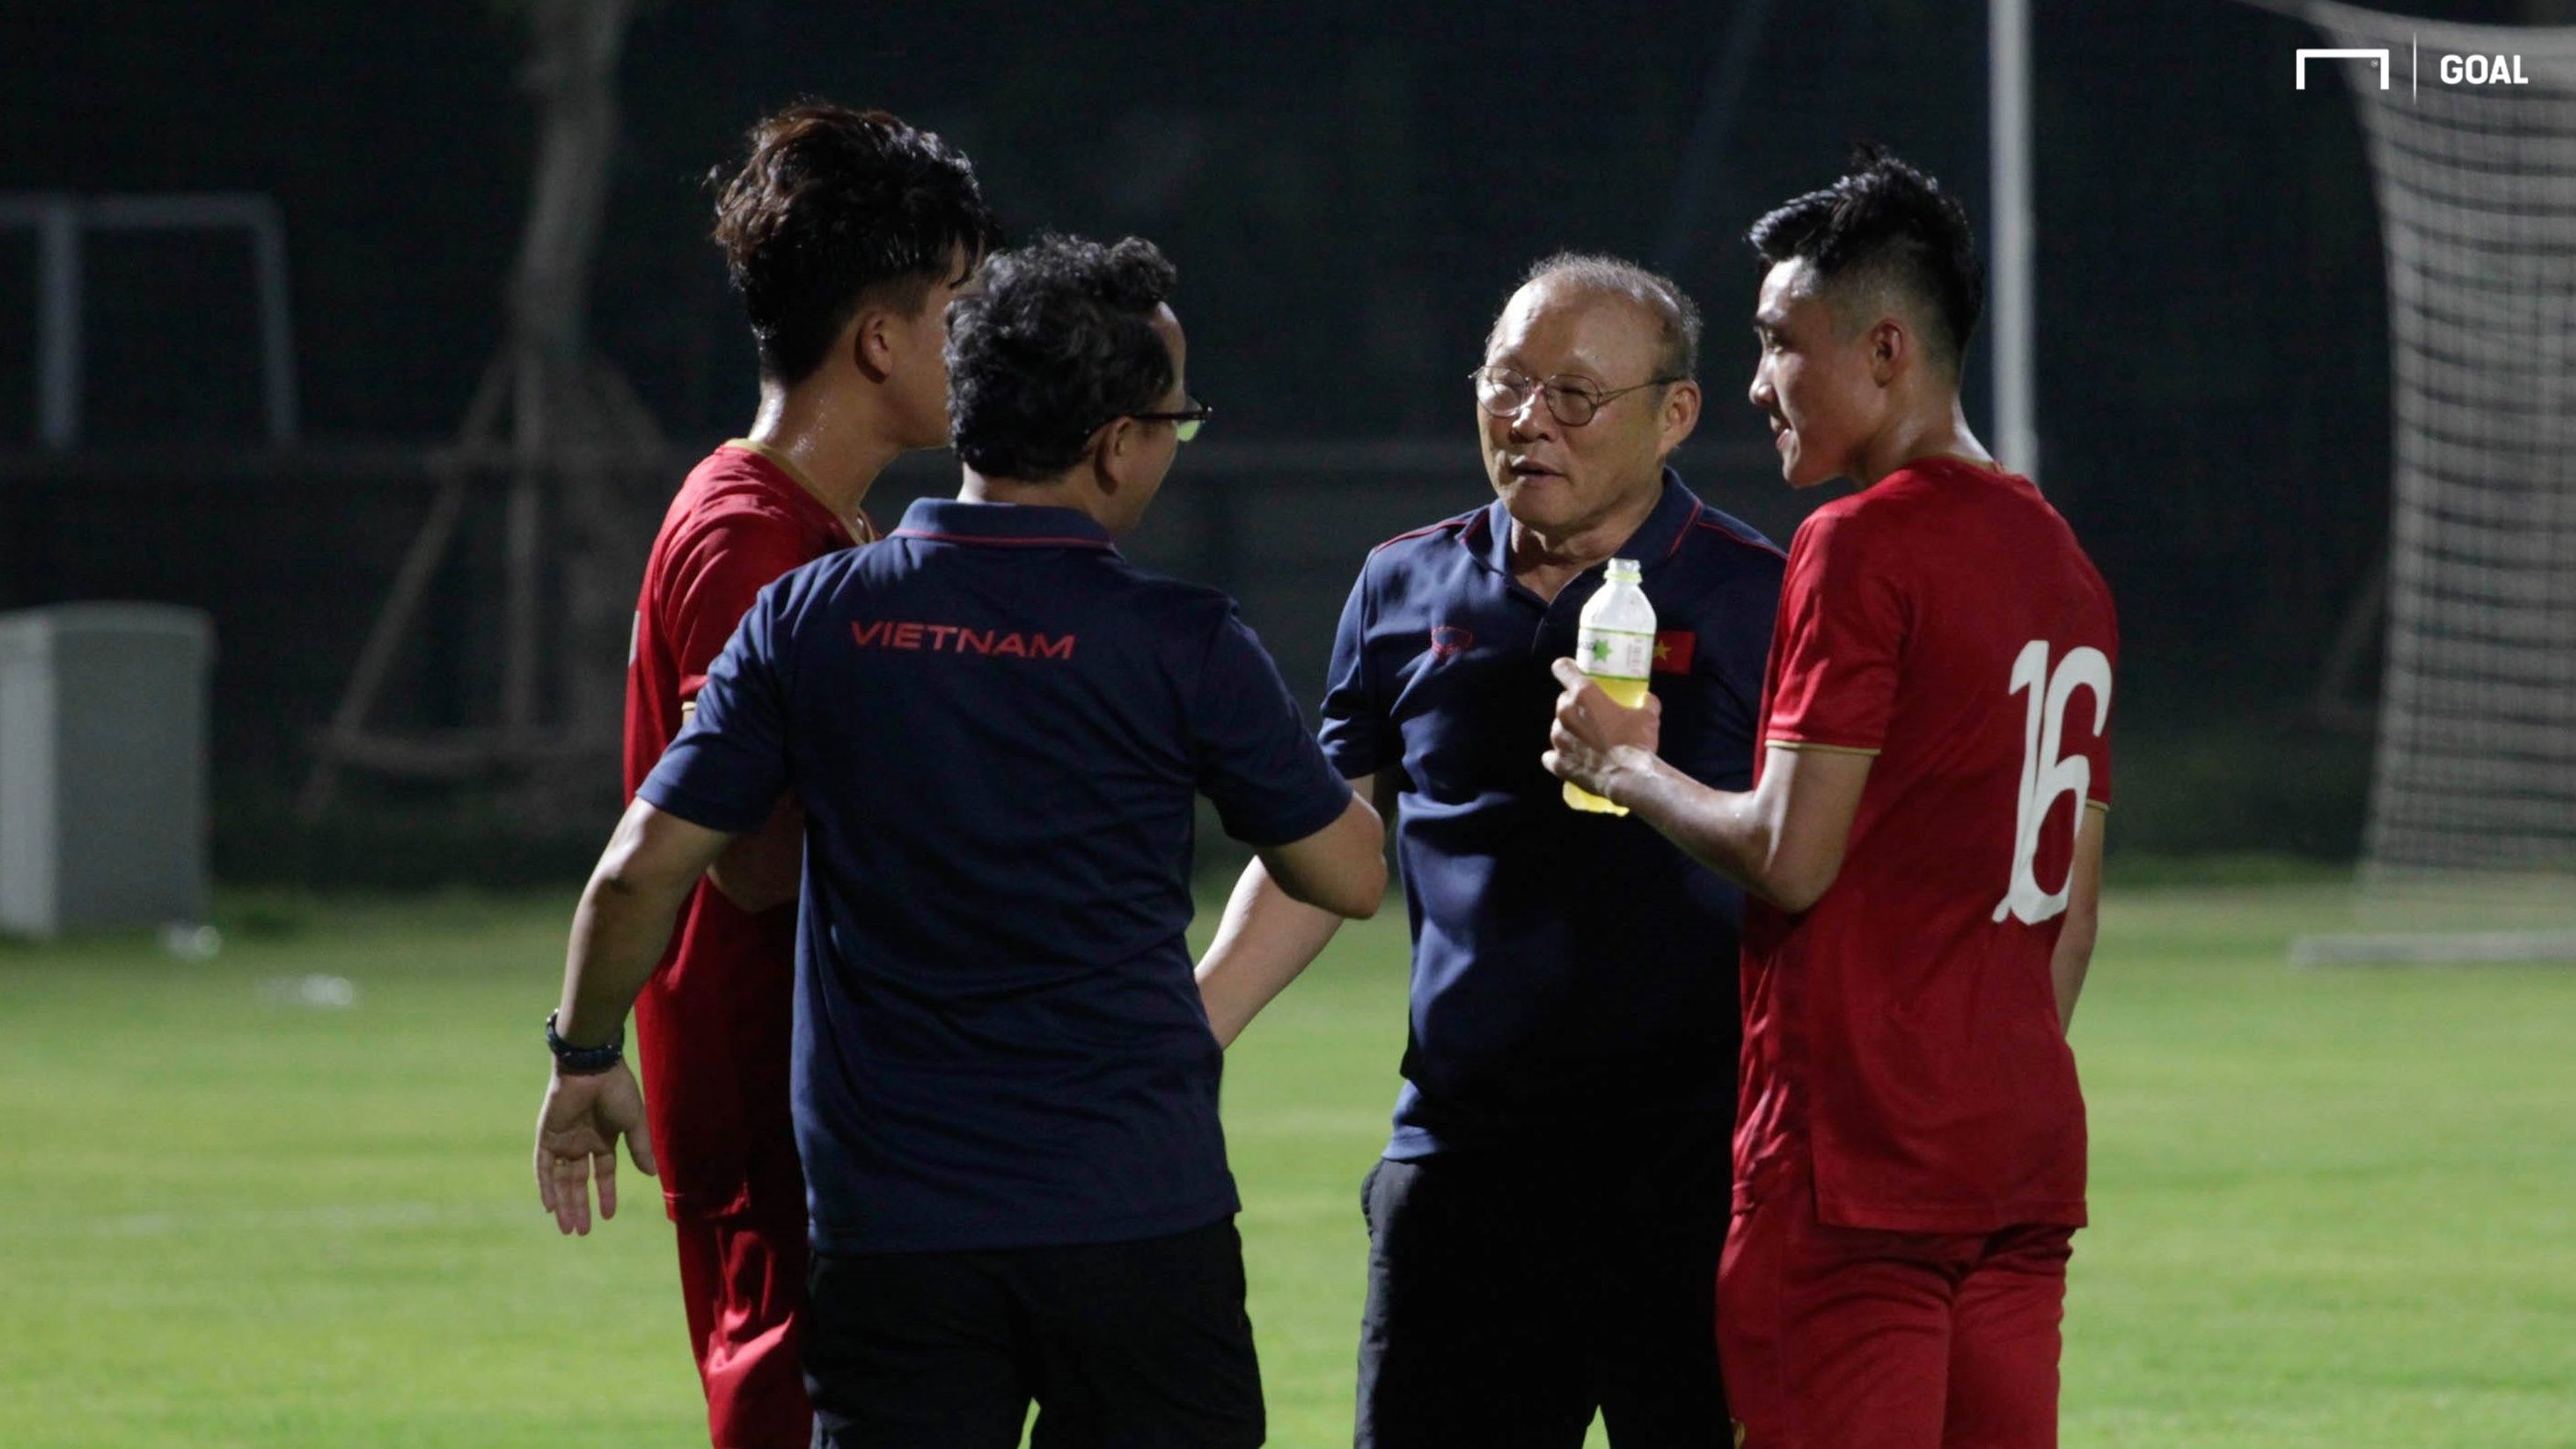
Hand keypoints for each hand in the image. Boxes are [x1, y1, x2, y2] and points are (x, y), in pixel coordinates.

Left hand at [534, 1063, 657, 1235]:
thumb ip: (640, 1148)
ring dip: (564, 1203)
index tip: (608, 1216)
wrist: (592, 1067)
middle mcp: (581, 1142)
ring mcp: (562, 1140)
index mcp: (603, 1139)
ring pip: (560, 1179)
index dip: (605, 1194)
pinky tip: (550, 1207)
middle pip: (577, 1182)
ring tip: (568, 1228)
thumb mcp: (634, 1123)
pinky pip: (542, 1166)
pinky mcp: (546, 1135)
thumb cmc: (617, 1090)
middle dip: (580, 1206)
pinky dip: (545, 1186)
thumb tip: (652, 1175)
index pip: (603, 1174)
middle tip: (582, 1232)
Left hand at [1542, 657, 1664, 802]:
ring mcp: (1557, 739)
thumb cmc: (1637, 741)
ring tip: (1589, 743)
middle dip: (1576, 706)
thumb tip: (1646, 699)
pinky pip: (1552, 756)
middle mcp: (1565, 712)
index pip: (1562, 668)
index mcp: (1584, 694)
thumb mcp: (1648, 716)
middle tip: (1593, 718)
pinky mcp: (1557, 762)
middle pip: (1563, 701)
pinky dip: (1562, 756)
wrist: (1629, 777)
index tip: (1570, 671)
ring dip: (1570, 732)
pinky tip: (1575, 760)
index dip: (1566, 668)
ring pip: (1558, 728)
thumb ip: (1645, 702)